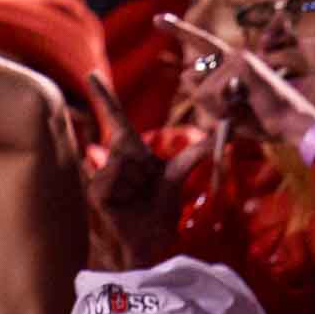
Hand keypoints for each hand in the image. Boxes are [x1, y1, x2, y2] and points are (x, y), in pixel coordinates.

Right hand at [86, 72, 215, 267]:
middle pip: (127, 143)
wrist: (152, 240)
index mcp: (131, 150)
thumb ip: (194, 155)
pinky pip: (112, 179)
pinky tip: (127, 204)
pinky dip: (126, 191)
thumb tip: (222, 138)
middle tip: (147, 187)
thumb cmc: (161, 208)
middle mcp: (115, 158)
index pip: (116, 117)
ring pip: (122, 164)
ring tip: (139, 197)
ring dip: (138, 182)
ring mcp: (103, 174)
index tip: (92, 73)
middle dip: (144, 166)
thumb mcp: (178, 177)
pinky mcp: (97, 191)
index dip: (104, 96)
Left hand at [156, 12, 314, 151]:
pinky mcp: (240, 66)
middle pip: (193, 76)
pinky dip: (222, 107)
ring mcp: (237, 58)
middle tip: (233, 113)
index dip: (178, 30)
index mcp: (235, 64)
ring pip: (200, 87)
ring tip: (243, 111)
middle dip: (204, 101)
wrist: (292, 126)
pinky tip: (245, 107)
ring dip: (215, 108)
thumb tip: (186, 75)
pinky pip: (212, 91)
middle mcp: (235, 56)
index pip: (201, 44)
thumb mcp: (230, 111)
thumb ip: (208, 96)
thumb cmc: (267, 122)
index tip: (157, 20)